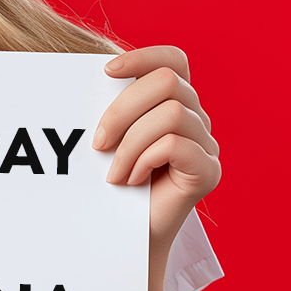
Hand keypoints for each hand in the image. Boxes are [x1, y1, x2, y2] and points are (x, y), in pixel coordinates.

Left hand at [93, 45, 220, 252]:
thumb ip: (108, 102)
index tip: (105, 72)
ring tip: (113, 172)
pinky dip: (143, 160)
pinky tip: (131, 180)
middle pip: (167, 82)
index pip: (173, 59)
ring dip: (130, 144)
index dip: (142, 56)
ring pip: (170, 114)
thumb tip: (80, 70)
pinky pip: (175, 144)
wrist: (122, 234)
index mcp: (173, 101)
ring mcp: (206, 144)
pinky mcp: (209, 171)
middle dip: (122, 110)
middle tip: (98, 144)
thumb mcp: (106, 133)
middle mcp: (196, 118)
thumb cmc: (109, 179)